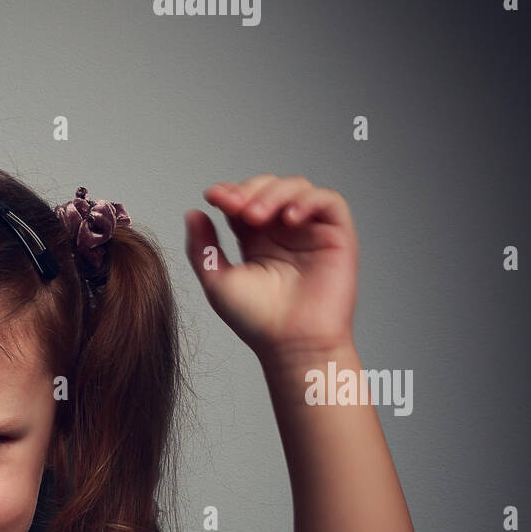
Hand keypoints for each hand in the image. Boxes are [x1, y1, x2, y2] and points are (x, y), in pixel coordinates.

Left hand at [183, 175, 358, 367]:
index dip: (230, 192)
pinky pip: (329, 201)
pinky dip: (308, 200)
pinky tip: (289, 218)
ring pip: (297, 187)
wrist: (291, 344)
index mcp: (256, 241)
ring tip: (256, 215)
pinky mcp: (337, 235)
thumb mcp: (218, 281)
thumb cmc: (257, 321)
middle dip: (250, 189)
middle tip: (235, 206)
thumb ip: (203, 248)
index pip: (244, 202)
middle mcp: (284, 232)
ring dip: (274, 193)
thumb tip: (193, 213)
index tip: (213, 196)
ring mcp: (311, 232)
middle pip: (269, 187)